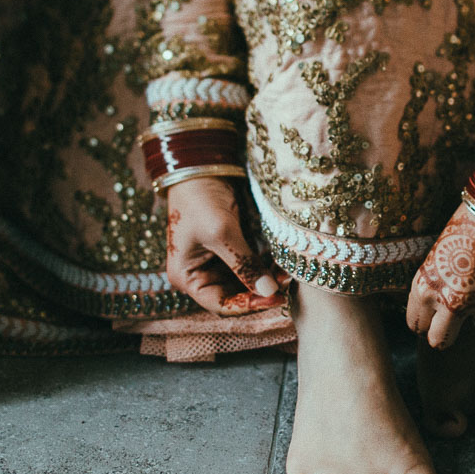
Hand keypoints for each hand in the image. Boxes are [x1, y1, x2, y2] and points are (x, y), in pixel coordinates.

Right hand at [164, 176, 288, 315]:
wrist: (202, 167)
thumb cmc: (201, 200)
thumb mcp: (222, 233)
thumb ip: (244, 265)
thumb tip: (269, 292)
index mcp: (187, 277)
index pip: (220, 304)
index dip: (248, 305)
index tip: (274, 298)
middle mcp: (200, 275)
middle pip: (234, 296)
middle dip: (259, 293)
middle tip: (285, 287)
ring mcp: (215, 263)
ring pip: (245, 283)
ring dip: (266, 281)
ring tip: (287, 275)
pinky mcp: (230, 250)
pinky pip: (251, 267)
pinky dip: (266, 268)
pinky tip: (282, 265)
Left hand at [406, 202, 474, 349]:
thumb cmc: (472, 222)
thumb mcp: (442, 254)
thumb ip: (440, 283)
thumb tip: (444, 304)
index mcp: (426, 288)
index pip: (417, 324)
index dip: (426, 322)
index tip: (434, 320)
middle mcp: (450, 304)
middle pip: (440, 340)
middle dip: (446, 334)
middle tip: (456, 320)